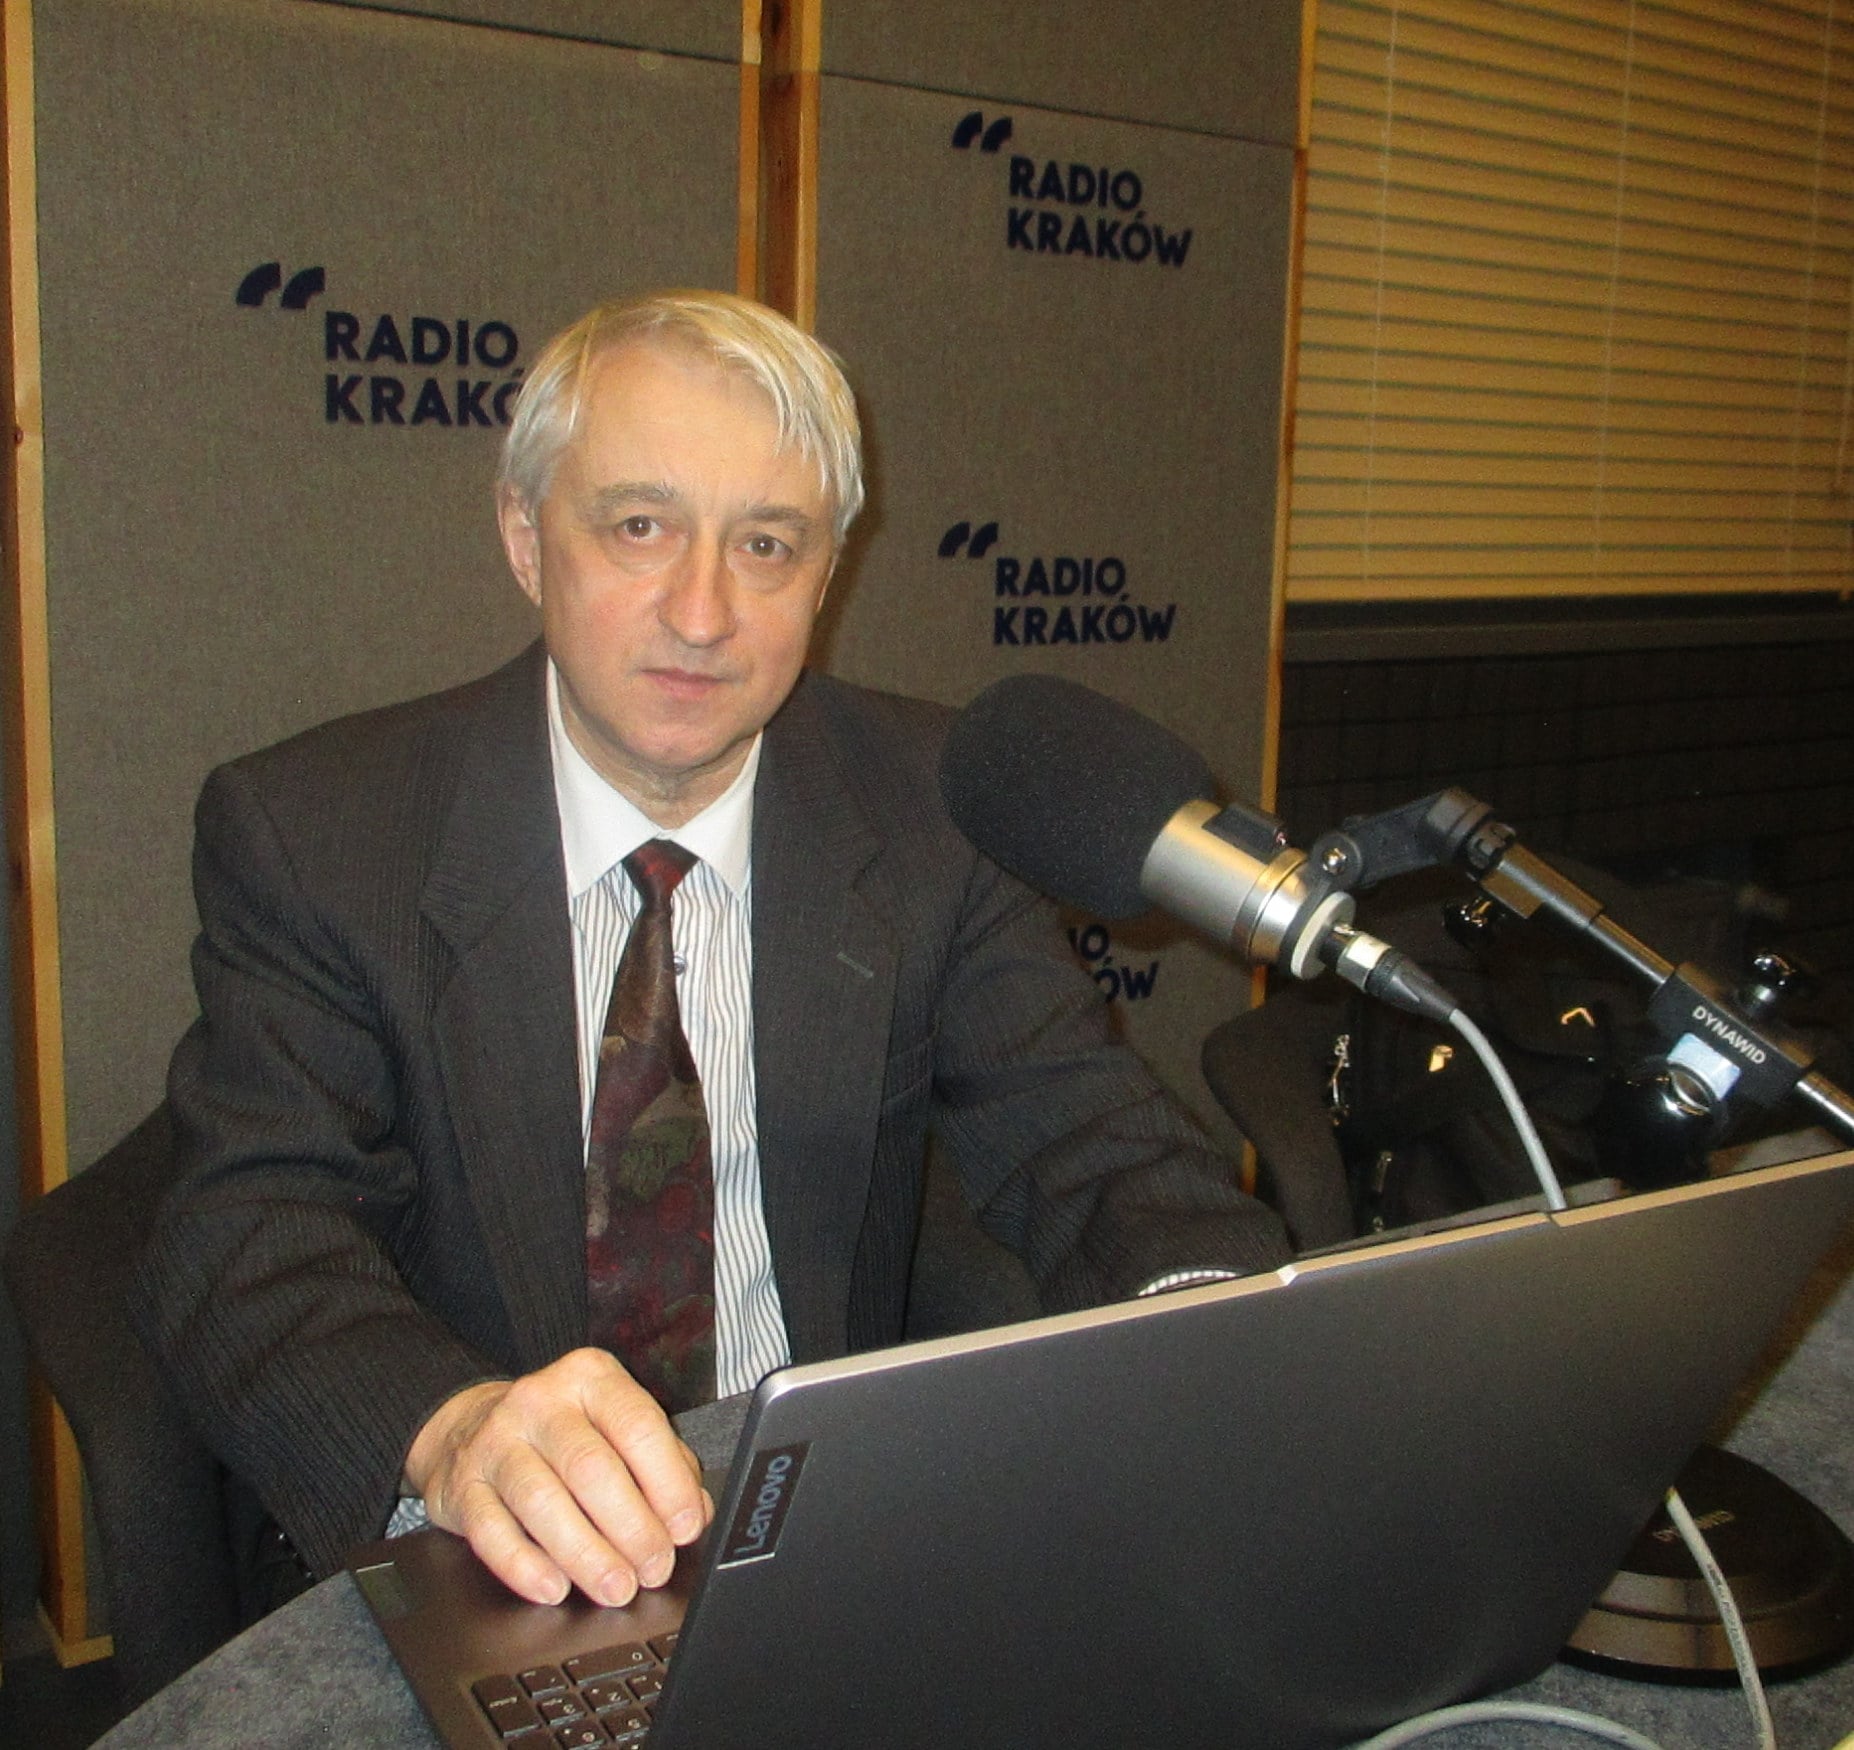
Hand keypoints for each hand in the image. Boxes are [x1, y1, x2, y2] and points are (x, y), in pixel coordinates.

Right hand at [404, 1347, 712, 1606]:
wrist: (470, 1426)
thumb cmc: (566, 1434)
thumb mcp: (617, 1428)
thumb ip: (665, 1464)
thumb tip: (697, 1515)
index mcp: (591, 1378)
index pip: (637, 1426)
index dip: (667, 1483)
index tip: (685, 1528)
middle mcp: (541, 1400)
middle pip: (591, 1468)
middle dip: (630, 1528)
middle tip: (653, 1569)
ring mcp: (496, 1441)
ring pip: (542, 1502)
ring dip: (586, 1554)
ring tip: (615, 1588)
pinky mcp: (461, 1485)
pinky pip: (492, 1532)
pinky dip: (526, 1567)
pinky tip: (555, 1589)